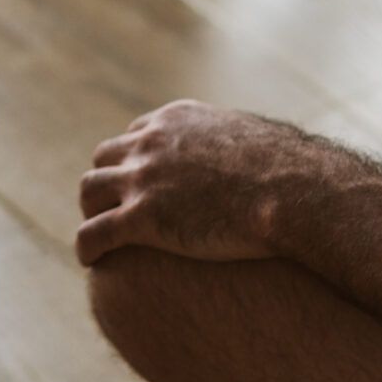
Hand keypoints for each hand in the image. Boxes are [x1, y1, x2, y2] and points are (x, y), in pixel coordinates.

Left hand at [75, 100, 356, 265]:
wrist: (295, 192)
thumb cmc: (292, 175)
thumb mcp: (262, 144)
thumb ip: (245, 149)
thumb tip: (264, 162)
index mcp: (178, 120)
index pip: (136, 134)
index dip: (135, 161)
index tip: (139, 184)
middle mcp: (153, 142)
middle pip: (106, 158)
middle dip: (108, 183)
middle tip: (113, 211)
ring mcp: (144, 178)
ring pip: (90, 191)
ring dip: (91, 212)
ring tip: (98, 237)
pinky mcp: (143, 217)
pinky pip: (94, 232)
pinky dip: (86, 246)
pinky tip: (90, 262)